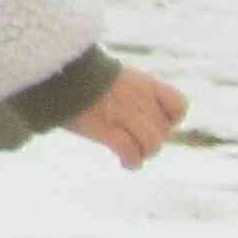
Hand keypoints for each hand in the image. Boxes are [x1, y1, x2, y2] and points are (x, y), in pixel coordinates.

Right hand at [68, 66, 188, 168]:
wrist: (58, 74)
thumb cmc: (77, 77)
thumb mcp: (111, 77)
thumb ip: (128, 92)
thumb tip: (134, 110)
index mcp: (144, 83)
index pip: (178, 106)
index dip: (172, 120)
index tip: (155, 122)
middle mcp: (140, 99)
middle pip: (163, 131)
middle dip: (152, 141)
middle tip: (136, 144)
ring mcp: (125, 114)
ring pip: (152, 143)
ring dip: (144, 153)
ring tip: (132, 156)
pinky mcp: (107, 129)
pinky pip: (130, 152)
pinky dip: (131, 162)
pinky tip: (125, 164)